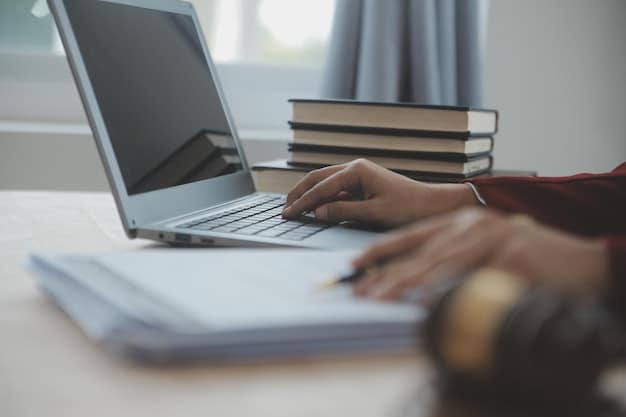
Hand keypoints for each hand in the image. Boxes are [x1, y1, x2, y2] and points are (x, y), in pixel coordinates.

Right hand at [282, 159, 476, 226]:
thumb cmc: (409, 208)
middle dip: (300, 193)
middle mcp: (355, 168)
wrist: (433, 205)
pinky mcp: (363, 183)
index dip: (303, 202)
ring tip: (294, 207)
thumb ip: (342, 211)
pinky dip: (322, 197)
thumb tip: (317, 212)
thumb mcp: (373, 213)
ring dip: (309, 194)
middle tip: (284, 209)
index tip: (288, 214)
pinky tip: (314, 208)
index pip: (321, 187)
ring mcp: (359, 174)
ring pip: (325, 182)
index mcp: (357, 170)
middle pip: (318, 178)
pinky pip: (336, 189)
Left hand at [352, 208, 609, 300]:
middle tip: (358, 289)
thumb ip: (454, 262)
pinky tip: (420, 302)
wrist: (580, 261)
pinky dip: (443, 291)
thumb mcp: (486, 252)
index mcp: (463, 223)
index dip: (382, 249)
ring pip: (437, 263)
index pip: (413, 235)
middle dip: (385, 272)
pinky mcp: (508, 254)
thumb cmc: (530, 259)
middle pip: (419, 251)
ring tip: (379, 299)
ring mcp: (490, 238)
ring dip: (404, 284)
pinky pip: (469, 278)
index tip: (355, 261)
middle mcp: (472, 226)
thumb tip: (416, 286)